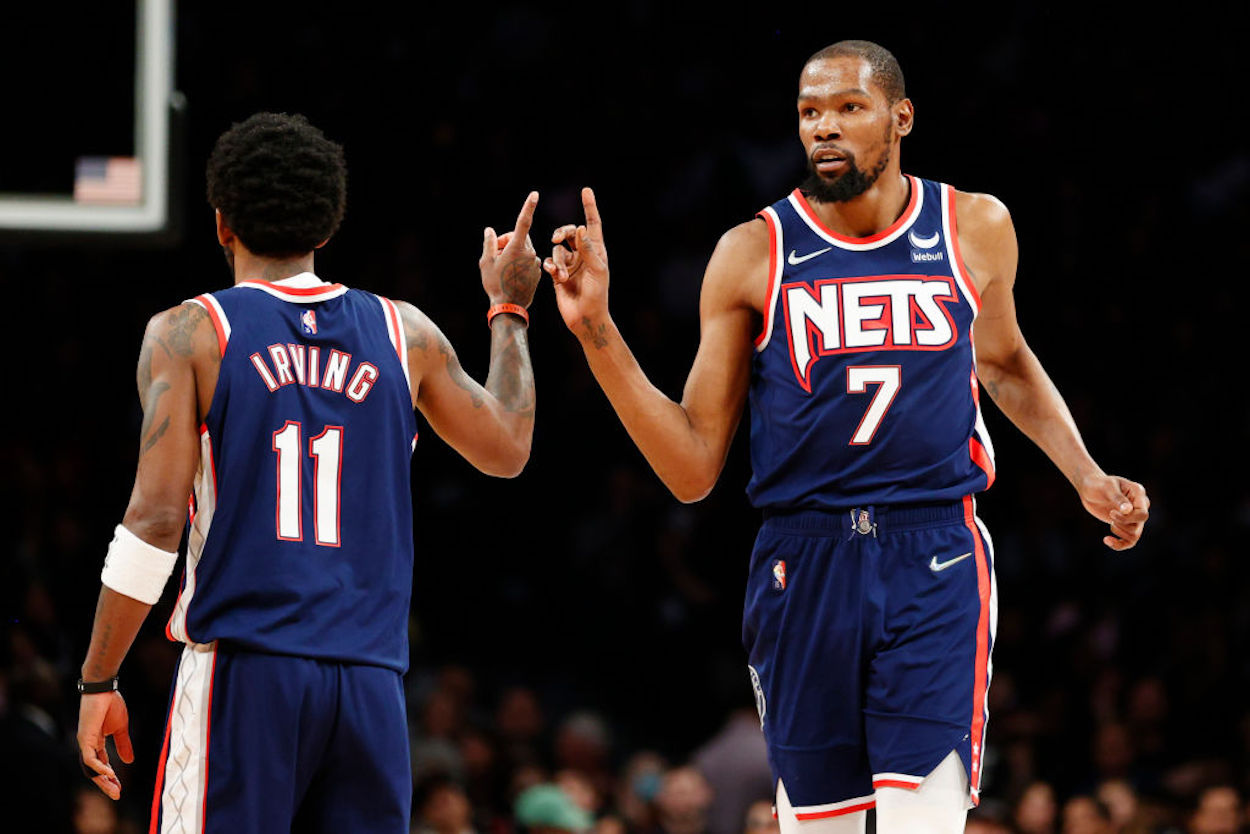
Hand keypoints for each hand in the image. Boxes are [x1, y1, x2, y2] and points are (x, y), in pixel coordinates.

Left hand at [77, 690, 133, 799]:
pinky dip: (99, 767)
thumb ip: (123, 745)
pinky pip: (90, 759)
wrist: (104, 689)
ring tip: (114, 789)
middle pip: (94, 771)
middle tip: (117, 795)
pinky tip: (110, 772)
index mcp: (96, 743)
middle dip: (106, 784)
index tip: (120, 787)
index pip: (101, 765)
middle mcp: (88, 746)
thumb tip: (130, 761)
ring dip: (103, 780)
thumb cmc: (111, 705)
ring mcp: (85, 743)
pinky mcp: (84, 738)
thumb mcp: (121, 728)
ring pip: (90, 769)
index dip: (110, 777)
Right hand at [481, 191, 541, 308]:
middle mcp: (529, 253)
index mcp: (517, 247)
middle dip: (507, 240)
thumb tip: (490, 230)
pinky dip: (520, 263)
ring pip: (524, 250)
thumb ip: (489, 243)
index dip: (528, 207)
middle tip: (495, 251)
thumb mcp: (486, 262)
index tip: (535, 194)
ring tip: (502, 267)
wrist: (509, 307)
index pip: (523, 222)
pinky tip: (512, 275)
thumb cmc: (495, 284)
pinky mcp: (538, 272)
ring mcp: (535, 263)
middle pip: (519, 237)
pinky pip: (528, 261)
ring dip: (513, 253)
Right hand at [543, 187, 610, 336]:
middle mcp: (583, 255)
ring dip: (558, 261)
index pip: (592, 224)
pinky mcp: (558, 275)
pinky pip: (549, 262)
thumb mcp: (597, 271)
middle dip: (562, 232)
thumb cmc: (597, 295)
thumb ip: (588, 249)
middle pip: (569, 232)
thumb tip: (580, 228)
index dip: (589, 207)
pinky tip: (554, 275)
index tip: (585, 190)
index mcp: (596, 251)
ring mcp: (570, 264)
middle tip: (556, 237)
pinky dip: (550, 266)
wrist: (586, 318)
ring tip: (563, 275)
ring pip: (557, 249)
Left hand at [1077, 473, 1149, 550]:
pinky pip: (1129, 541)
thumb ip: (1117, 498)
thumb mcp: (1107, 488)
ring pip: (1135, 535)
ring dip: (1120, 532)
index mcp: (1138, 493)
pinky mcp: (1125, 524)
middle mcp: (1140, 505)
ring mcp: (1134, 516)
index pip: (1142, 514)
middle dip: (1123, 524)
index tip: (1111, 513)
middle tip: (1110, 514)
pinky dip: (1119, 544)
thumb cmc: (1098, 484)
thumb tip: (1128, 510)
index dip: (1127, 519)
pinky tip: (1106, 540)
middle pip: (1139, 524)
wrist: (1089, 488)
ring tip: (1110, 520)